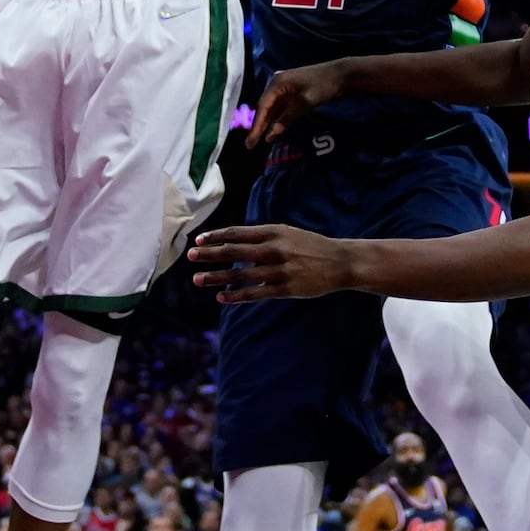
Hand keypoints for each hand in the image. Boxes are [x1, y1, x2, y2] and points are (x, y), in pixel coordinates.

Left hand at [188, 224, 357, 302]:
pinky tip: (221, 298)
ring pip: (241, 274)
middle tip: (190, 257)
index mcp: (273, 232)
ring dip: (217, 277)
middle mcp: (274, 249)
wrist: (339, 262)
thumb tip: (233, 241)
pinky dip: (236, 296)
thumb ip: (262, 236)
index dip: (216, 237)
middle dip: (210, 254)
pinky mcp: (285, 289)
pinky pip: (255, 294)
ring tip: (198, 279)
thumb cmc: (309, 246)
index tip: (198, 241)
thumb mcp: (286, 233)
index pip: (237, 233)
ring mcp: (279, 270)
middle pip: (235, 251)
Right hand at [251, 64, 344, 147]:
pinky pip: (282, 108)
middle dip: (258, 126)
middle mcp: (277, 84)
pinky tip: (274, 131)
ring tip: (260, 141)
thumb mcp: (305, 102)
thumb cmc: (323, 86)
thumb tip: (273, 132)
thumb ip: (288, 117)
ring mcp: (285, 88)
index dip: (256, 125)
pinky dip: (278, 120)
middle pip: (265, 108)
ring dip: (268, 124)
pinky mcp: (293, 93)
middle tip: (250, 144)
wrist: (342, 75)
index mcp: (277, 82)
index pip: (262, 106)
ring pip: (273, 109)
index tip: (250, 141)